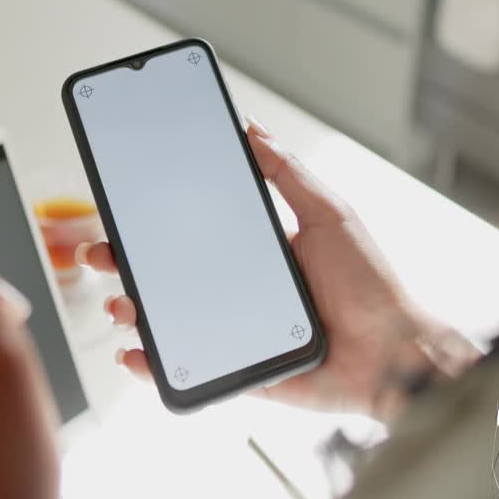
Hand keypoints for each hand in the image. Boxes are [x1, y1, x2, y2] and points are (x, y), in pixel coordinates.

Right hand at [80, 117, 479, 420]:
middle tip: (101, 249)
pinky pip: (188, 368)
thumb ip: (287, 171)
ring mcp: (236, 330)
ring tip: (119, 302)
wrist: (397, 356)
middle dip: (126, 260)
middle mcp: (241, 287)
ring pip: (170, 318)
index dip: (156, 216)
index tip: (124, 200)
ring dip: (133, 309)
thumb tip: (250, 127)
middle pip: (170, 272)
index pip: (195, 226)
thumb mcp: (328, 212)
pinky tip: (135, 352)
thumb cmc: (373, 285)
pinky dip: (154, 364)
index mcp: (258, 248)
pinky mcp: (240, 370)